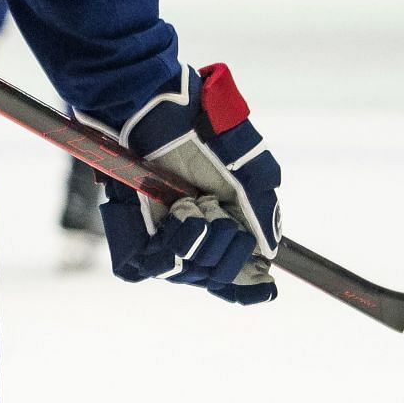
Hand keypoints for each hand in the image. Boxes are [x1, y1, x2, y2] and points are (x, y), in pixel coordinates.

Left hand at [83, 63, 281, 304]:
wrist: (164, 114)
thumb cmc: (206, 136)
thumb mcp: (250, 173)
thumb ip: (262, 213)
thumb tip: (270, 253)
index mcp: (220, 225)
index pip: (234, 272)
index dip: (247, 286)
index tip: (264, 288)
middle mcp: (191, 236)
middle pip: (215, 276)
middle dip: (226, 246)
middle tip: (216, 208)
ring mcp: (161, 236)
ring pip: (188, 272)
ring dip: (201, 236)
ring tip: (192, 201)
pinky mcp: (134, 234)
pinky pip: (152, 265)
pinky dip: (175, 241)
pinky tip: (180, 214)